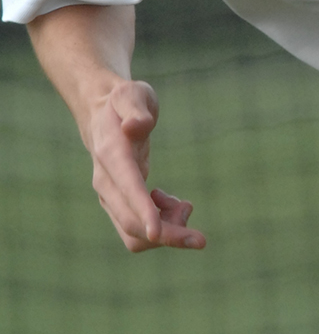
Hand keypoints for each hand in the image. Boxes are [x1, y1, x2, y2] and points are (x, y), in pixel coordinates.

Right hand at [86, 79, 204, 252]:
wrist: (101, 114)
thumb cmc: (123, 102)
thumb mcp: (132, 94)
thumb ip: (136, 109)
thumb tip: (136, 127)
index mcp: (111, 155)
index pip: (127, 188)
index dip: (142, 211)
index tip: (158, 233)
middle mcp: (105, 182)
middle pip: (131, 223)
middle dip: (167, 235)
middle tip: (202, 240)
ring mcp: (109, 197)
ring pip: (133, 234)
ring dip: (166, 232)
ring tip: (185, 205)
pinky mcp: (118, 205)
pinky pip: (138, 230)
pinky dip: (161, 225)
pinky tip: (172, 203)